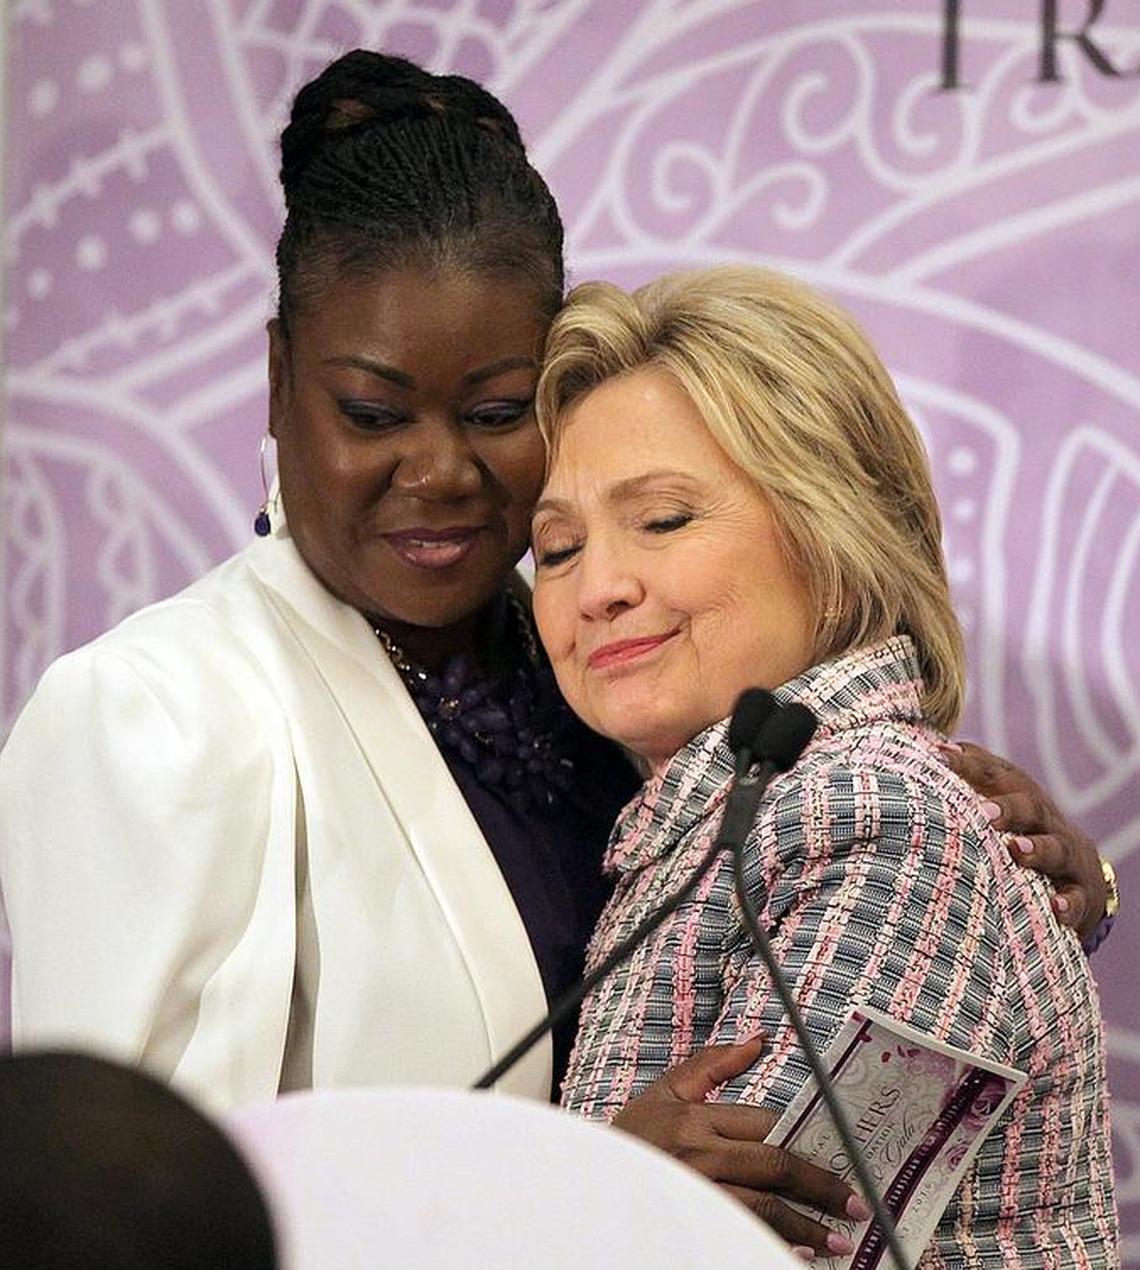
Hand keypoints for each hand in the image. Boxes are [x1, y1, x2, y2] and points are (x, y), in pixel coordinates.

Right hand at [611, 1035, 872, 1259]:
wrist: (591, 1180)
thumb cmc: (633, 1136)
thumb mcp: (666, 1092)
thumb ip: (712, 1066)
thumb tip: (758, 1041)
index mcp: (694, 1118)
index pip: (764, 1125)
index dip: (805, 1140)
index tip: (836, 1154)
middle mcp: (698, 1154)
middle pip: (773, 1165)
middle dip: (820, 1187)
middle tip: (853, 1206)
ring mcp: (696, 1192)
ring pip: (763, 1207)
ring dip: (804, 1226)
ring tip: (837, 1241)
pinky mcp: (694, 1220)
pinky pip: (741, 1234)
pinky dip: (772, 1245)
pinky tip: (797, 1254)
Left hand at [940, 740, 1105, 939]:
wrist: (1087, 881)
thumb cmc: (1027, 835)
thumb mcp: (1004, 807)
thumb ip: (972, 783)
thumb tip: (931, 750)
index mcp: (1023, 798)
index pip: (997, 775)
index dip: (970, 764)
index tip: (939, 756)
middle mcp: (1047, 823)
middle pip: (1031, 807)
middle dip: (1008, 808)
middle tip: (983, 813)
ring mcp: (1068, 859)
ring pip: (1058, 849)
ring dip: (1038, 848)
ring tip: (1018, 850)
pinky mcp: (1083, 895)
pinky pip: (1078, 898)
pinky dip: (1068, 903)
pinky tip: (1056, 908)